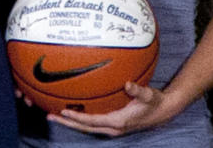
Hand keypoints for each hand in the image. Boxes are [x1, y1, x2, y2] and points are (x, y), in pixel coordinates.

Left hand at [48, 81, 176, 135]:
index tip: (64, 112)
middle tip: (49, 116)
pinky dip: (79, 118)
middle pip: (85, 127)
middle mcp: (112, 128)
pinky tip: (69, 109)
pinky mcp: (111, 124)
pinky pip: (92, 122)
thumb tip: (128, 84)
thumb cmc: (154, 102)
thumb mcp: (149, 95)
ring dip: (70, 122)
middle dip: (67, 123)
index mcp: (118, 122)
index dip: (78, 118)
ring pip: (87, 127)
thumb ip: (138, 90)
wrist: (163, 112)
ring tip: (52, 114)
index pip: (93, 121)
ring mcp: (111, 128)